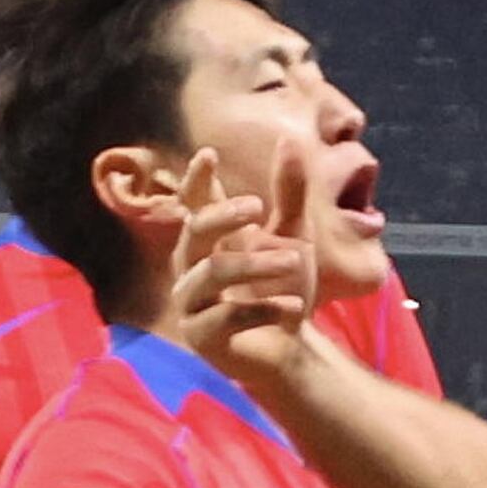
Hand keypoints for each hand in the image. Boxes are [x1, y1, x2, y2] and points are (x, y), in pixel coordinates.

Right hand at [169, 142, 318, 388]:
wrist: (291, 348)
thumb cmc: (284, 288)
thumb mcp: (295, 236)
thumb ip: (289, 194)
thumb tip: (288, 139)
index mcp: (211, 240)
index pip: (195, 204)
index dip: (197, 181)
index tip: (209, 155)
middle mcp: (193, 267)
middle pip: (194, 231)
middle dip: (223, 214)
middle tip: (257, 206)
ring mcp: (191, 302)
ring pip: (212, 272)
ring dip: (256, 264)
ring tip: (295, 260)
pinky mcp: (200, 336)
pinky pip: (227, 316)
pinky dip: (265, 308)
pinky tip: (293, 308)